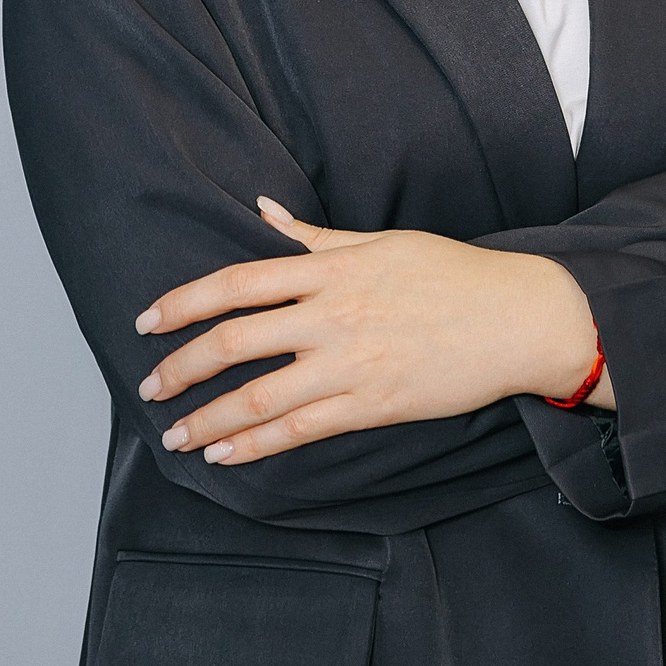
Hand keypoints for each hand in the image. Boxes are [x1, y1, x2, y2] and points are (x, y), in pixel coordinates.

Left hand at [133, 201, 610, 466]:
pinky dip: (255, 447)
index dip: (184, 301)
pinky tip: (226, 455)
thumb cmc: (453, 272)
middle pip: (234, 341)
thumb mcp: (383, 242)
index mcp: (334, 268)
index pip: (239, 281)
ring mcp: (351, 363)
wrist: (516, 317)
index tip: (148, 319)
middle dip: (181, 367)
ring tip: (175, 434)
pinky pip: (300, 431)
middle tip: (150, 385)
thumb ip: (316, 237)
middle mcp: (334, 315)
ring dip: (206, 419)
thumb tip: (262, 210)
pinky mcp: (372, 404)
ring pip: (258, 397)